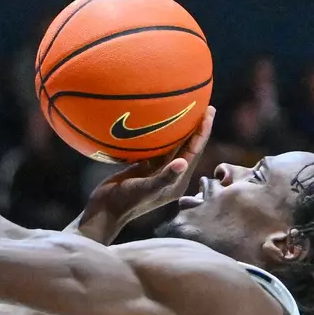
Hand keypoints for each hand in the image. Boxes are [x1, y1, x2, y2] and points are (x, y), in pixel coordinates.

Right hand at [79, 106, 215, 242]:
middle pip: (188, 146)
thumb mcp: (146, 189)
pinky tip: (157, 119)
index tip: (209, 111)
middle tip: (203, 104)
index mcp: (177, 180)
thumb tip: (183, 163)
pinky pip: (156, 147)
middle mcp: (171, 174)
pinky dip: (159, 133)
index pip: (194, 152)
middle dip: (196, 127)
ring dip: (180, 128)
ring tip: (184, 108)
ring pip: (173, 145)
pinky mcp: (144, 167)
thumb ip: (164, 177)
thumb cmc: (125, 202)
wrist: (105, 210)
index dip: (202, 132)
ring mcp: (157, 170)